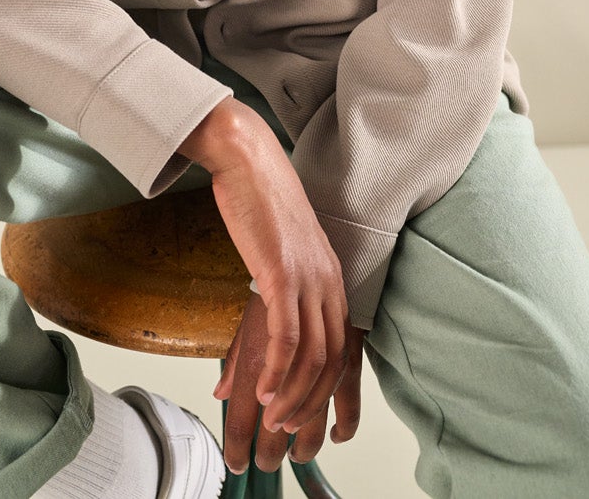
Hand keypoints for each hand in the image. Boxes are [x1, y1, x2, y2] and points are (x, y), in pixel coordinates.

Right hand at [182, 101, 362, 473]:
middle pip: (331, 358)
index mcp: (330, 275)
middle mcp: (327, 279)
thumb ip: (281, 281)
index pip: (340, 346)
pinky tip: (263, 390)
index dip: (325, 389)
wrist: (247, 157)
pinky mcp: (282, 272)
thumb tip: (269, 310)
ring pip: (311, 355)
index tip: (304, 414)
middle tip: (287, 430)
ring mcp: (307, 276)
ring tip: (273, 418)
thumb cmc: (258, 198)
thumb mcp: (280, 247)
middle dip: (311, 402)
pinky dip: (278, 370)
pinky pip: (287, 335)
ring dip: (293, 395)